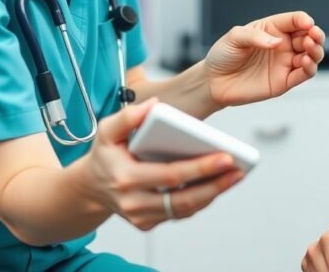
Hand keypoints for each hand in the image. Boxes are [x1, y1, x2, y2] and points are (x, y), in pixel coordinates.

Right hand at [73, 99, 243, 230]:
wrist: (90, 186)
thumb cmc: (105, 154)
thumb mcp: (107, 130)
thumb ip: (128, 115)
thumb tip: (154, 105)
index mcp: (125, 178)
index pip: (170, 175)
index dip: (200, 168)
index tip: (226, 157)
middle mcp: (133, 202)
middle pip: (183, 199)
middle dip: (215, 184)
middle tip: (238, 169)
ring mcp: (141, 216)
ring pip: (185, 209)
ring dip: (213, 193)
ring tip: (235, 175)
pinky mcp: (148, 223)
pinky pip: (180, 213)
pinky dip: (201, 200)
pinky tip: (218, 184)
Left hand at [205, 11, 324, 106]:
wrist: (214, 82)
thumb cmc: (223, 55)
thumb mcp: (234, 37)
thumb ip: (255, 37)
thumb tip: (278, 42)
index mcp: (272, 29)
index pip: (295, 20)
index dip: (304, 20)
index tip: (307, 23)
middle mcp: (282, 44)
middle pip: (308, 36)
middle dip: (316, 35)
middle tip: (313, 35)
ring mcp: (285, 62)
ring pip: (312, 55)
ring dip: (317, 50)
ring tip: (310, 48)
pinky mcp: (284, 81)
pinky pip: (304, 74)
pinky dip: (310, 68)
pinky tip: (307, 62)